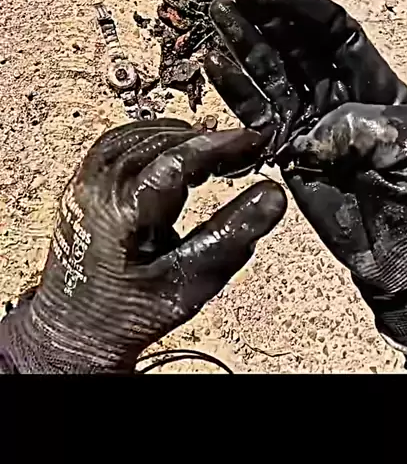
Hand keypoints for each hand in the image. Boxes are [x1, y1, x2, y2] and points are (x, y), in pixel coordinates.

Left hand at [0, 118, 285, 372]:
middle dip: (208, 141)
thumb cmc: (128, 313)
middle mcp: (98, 189)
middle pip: (162, 141)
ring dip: (183, 138)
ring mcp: (86, 181)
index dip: (221, 145)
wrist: (77, 328)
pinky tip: (178, 151)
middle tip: (245, 150)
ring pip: (142, 134)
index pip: (177, 160)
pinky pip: (122, 139)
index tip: (254, 140)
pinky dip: (157, 138)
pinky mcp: (84, 179)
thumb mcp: (190, 283)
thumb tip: (272, 195)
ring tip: (218, 153)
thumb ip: (232, 235)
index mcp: (122, 214)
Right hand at [205, 0, 406, 354]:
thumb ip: (357, 124)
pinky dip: (235, 89)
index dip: (303, 8)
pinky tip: (215, 63)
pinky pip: (256, 113)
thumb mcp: (404, 142)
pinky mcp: (286, 149)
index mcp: (372, 81)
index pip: (334, 31)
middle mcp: (336, 94)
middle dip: (265, 13)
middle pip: (295, 42)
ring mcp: (308, 120)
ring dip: (243, 42)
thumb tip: (311, 128)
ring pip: (270, 71)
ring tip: (218, 13)